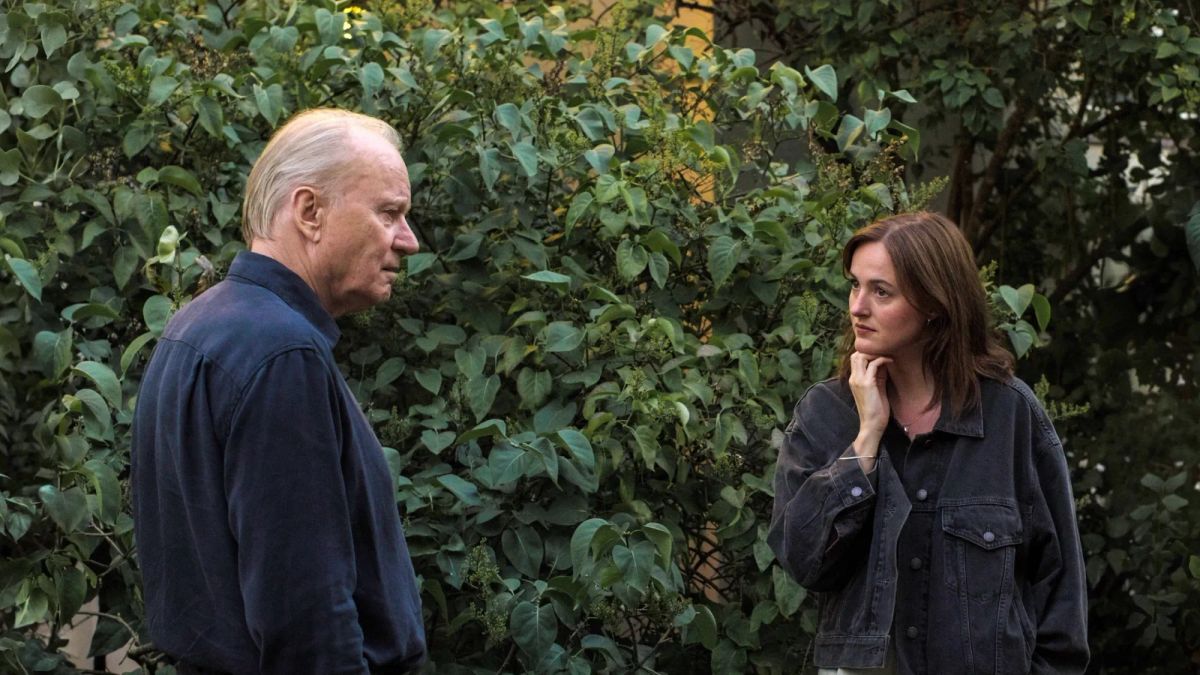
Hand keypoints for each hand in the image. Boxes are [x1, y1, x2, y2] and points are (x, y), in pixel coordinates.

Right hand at [848, 352, 891, 470]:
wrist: (872, 425)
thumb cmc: (876, 410)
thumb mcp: (877, 389)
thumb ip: (878, 376)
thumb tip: (884, 363)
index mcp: (854, 380)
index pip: (855, 359)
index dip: (867, 353)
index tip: (880, 353)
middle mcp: (853, 378)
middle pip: (856, 355)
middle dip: (870, 350)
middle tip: (884, 352)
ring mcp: (858, 380)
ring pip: (861, 356)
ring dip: (875, 353)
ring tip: (887, 355)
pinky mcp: (867, 384)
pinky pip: (873, 365)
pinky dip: (882, 359)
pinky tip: (891, 361)